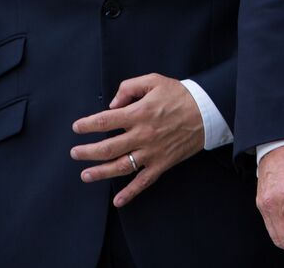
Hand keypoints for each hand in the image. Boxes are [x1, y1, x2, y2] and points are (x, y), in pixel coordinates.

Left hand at [70, 73, 203, 206]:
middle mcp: (143, 135)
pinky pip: (144, 181)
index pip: (105, 121)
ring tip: (85, 175)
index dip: (87, 125)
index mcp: (139, 113)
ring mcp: (152, 152)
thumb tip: (112, 104)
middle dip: (87, 152)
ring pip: (121, 166)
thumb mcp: (155, 81)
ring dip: (100, 172)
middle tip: (75, 153)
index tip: (77, 128)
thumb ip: (130, 88)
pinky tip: (118, 201)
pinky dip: (131, 193)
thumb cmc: (180, 95)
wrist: (208, 110)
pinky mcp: (163, 163)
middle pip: (108, 148)